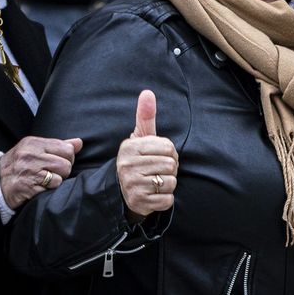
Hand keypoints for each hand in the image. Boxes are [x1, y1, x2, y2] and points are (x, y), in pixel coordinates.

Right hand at [0, 135, 82, 209]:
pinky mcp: (28, 186)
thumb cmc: (18, 165)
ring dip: (56, 180)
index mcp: (33, 143)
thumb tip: (79, 143)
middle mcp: (30, 155)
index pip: (66, 148)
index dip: (67, 157)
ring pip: (62, 175)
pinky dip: (49, 189)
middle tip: (50, 172)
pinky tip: (39, 187)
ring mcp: (29, 171)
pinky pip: (52, 187)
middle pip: (66, 163)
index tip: (58, 161)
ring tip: (44, 180)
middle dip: (63, 170)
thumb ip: (57, 145)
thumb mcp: (34, 150)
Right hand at [116, 90, 177, 217]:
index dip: (169, 152)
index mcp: (130, 148)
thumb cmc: (138, 160)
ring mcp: (132, 185)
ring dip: (168, 184)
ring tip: (154, 182)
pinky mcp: (139, 202)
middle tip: (157, 171)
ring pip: (171, 182)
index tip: (158, 156)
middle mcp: (127, 166)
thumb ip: (145, 116)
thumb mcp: (140, 138)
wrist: (122, 190)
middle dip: (169, 169)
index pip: (168, 147)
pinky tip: (153, 195)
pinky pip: (168, 199)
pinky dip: (165, 199)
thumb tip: (147, 92)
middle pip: (171, 164)